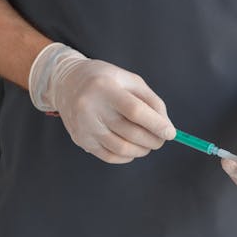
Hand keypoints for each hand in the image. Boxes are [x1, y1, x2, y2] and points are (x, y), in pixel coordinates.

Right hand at [30, 44, 175, 163]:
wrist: (65, 84)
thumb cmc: (104, 80)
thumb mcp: (129, 80)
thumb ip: (151, 101)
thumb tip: (167, 128)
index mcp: (104, 87)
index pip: (135, 111)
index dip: (156, 124)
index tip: (171, 133)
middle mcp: (90, 108)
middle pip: (131, 133)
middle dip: (153, 140)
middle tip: (162, 139)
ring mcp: (84, 127)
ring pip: (122, 149)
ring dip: (142, 150)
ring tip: (148, 144)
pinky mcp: (81, 140)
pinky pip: (110, 156)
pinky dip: (127, 156)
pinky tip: (133, 149)